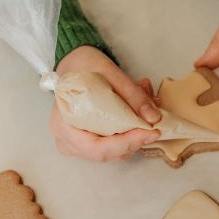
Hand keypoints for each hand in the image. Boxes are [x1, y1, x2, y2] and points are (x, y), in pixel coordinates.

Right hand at [50, 46, 160, 161]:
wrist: (72, 65)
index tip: (151, 132)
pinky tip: (137, 118)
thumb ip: (132, 94)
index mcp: (64, 125)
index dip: (126, 143)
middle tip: (154, 124)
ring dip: (134, 137)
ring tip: (146, 113)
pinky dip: (128, 135)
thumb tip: (154, 117)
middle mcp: (67, 141)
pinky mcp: (86, 143)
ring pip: (112, 152)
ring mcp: (76, 145)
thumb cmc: (83, 66)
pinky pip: (111, 146)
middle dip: (135, 140)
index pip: (97, 148)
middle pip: (107, 153)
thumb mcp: (109, 72)